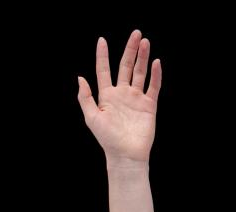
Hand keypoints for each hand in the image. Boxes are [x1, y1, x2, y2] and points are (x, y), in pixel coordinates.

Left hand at [78, 29, 161, 166]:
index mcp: (106, 96)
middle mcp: (122, 94)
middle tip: (135, 33)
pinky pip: (153, 86)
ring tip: (145, 41)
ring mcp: (136, 98)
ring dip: (143, 57)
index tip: (102, 40)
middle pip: (125, 66)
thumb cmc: (106, 138)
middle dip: (130, 50)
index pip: (104, 70)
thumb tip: (80, 78)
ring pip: (140, 72)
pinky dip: (156, 74)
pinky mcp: (149, 104)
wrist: (125, 154)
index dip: (102, 56)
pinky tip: (156, 62)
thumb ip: (85, 98)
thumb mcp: (91, 118)